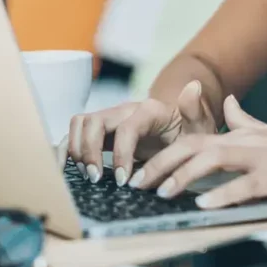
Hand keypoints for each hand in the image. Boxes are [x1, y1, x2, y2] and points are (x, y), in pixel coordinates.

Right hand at [56, 79, 216, 185]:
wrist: (181, 130)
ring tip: (89, 176)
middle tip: (98, 179)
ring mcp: (111, 119)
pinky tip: (68, 170)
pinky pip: (74, 133)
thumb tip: (194, 86)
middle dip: (90, 151)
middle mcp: (125, 110)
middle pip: (94, 121)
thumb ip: (195, 110)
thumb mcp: (199, 125)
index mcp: (149, 110)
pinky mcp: (101, 131)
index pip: (126, 127)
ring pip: (79, 124)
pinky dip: (67, 149)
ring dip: (77, 150)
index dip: (121, 153)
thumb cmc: (188, 131)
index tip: (125, 180)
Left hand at [126, 95, 266, 207]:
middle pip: (196, 144)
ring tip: (161, 192)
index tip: (140, 166)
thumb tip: (228, 101)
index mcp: (243, 134)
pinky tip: (203, 204)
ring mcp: (263, 159)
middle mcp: (249, 142)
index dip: (165, 150)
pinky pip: (245, 185)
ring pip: (215, 160)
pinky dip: (223, 194)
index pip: (196, 137)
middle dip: (162, 161)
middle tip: (137, 181)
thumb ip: (245, 119)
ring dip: (184, 175)